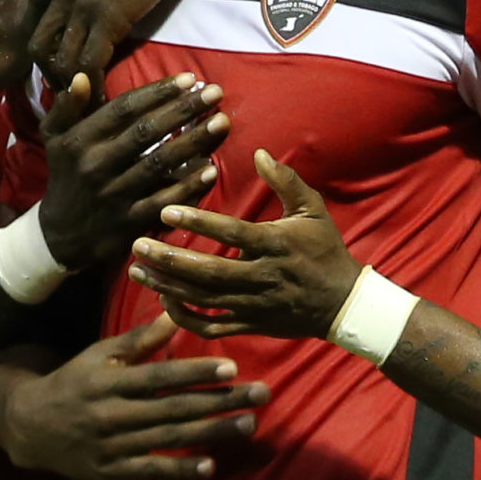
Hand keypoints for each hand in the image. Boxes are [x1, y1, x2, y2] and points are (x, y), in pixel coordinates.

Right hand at [0, 315, 267, 479]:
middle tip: (261, 394)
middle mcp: (112, 413)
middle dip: (221, 401)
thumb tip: (174, 314)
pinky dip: (179, 469)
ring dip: (212, 432)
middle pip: (174, 407)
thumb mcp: (99, 356)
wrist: (27, 426)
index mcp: (110, 380)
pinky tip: (210, 465)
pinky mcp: (111, 471)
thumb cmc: (73, 384)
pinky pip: (150, 470)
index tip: (232, 366)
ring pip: (168, 437)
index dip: (196, 371)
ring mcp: (111, 445)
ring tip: (248, 424)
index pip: (160, 375)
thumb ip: (138, 341)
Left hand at [29, 0, 197, 85]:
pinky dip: (94, 88)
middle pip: (40, 47)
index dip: (46, 53)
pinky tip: (105, 99)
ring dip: (74, 88)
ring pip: (62, 61)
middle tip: (71, 94)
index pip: (38, 24)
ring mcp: (81, 5)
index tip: (61, 71)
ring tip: (88, 104)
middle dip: (52, 76)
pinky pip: (90, 64)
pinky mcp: (106, 17)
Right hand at [35, 71, 224, 269]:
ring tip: (221, 122)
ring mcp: (113, 195)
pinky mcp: (128, 222)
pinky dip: (188, 186)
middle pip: (146, 131)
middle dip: (183, 109)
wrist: (60, 236)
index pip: (123, 109)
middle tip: (214, 92)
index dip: (157, 92)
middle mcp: (96, 165)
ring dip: (193, 141)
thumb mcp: (55, 139)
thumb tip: (81, 77)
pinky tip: (211, 169)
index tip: (188, 78)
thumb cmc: (66, 177)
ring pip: (159, 163)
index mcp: (80, 141)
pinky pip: (163, 200)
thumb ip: (67, 107)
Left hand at [130, 150, 361, 340]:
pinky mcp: (250, 325)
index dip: (200, 222)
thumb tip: (259, 153)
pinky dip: (185, 319)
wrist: (343, 303)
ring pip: (204, 300)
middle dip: (170, 259)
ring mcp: (254, 305)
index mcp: (277, 245)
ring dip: (168, 286)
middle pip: (209, 272)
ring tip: (138, 271)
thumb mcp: (313, 211)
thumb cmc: (325, 251)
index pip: (233, 233)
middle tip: (137, 245)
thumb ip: (286, 182)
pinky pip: (212, 326)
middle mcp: (263, 277)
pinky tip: (164, 301)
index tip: (166, 211)